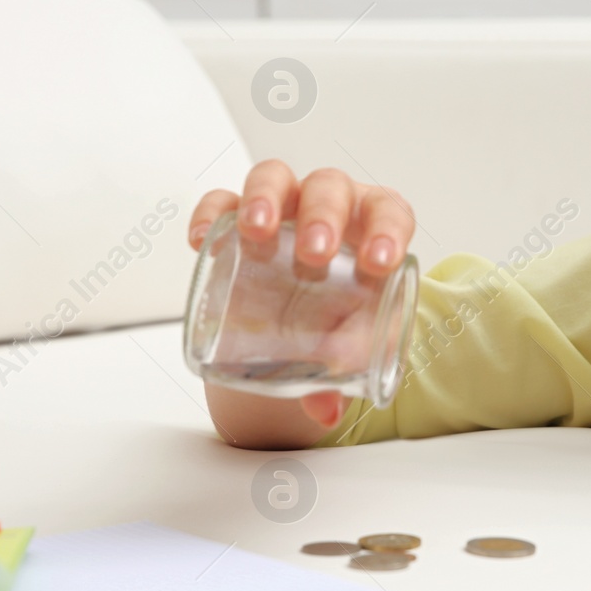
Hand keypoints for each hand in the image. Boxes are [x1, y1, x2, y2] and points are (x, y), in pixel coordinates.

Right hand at [189, 160, 416, 429]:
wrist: (304, 323)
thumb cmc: (342, 321)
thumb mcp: (352, 346)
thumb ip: (346, 375)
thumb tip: (325, 412)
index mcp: (373, 227)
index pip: (388, 212)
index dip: (388, 230)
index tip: (381, 263)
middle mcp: (329, 206)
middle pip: (328, 188)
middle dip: (323, 216)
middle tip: (315, 253)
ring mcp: (282, 206)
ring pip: (274, 178)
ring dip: (265, 199)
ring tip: (256, 232)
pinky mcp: (237, 217)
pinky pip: (220, 202)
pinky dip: (209, 213)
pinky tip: (201, 239)